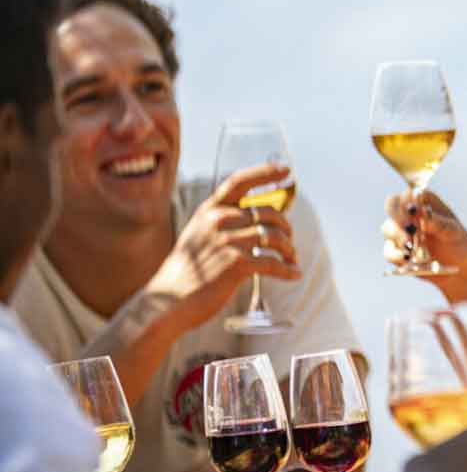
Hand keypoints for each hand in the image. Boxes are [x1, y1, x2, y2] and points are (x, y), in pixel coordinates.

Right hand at [146, 164, 300, 332]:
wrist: (168, 301)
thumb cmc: (187, 271)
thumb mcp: (199, 234)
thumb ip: (223, 222)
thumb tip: (261, 217)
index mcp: (209, 210)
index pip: (240, 182)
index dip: (265, 173)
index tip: (287, 170)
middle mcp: (218, 221)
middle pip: (269, 213)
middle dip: (285, 226)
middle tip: (289, 240)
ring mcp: (228, 241)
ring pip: (275, 237)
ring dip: (289, 249)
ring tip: (291, 258)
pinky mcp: (236, 264)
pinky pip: (273, 263)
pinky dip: (288, 269)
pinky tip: (294, 273)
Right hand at [382, 189, 466, 276]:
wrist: (459, 267)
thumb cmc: (459, 242)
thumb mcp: (454, 231)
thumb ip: (439, 223)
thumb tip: (423, 215)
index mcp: (424, 202)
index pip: (408, 194)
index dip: (407, 200)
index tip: (414, 210)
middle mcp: (409, 214)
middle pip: (391, 207)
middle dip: (397, 217)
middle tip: (409, 229)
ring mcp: (401, 232)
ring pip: (388, 228)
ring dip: (397, 236)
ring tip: (410, 246)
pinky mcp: (397, 251)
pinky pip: (388, 251)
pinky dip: (395, 254)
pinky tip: (406, 258)